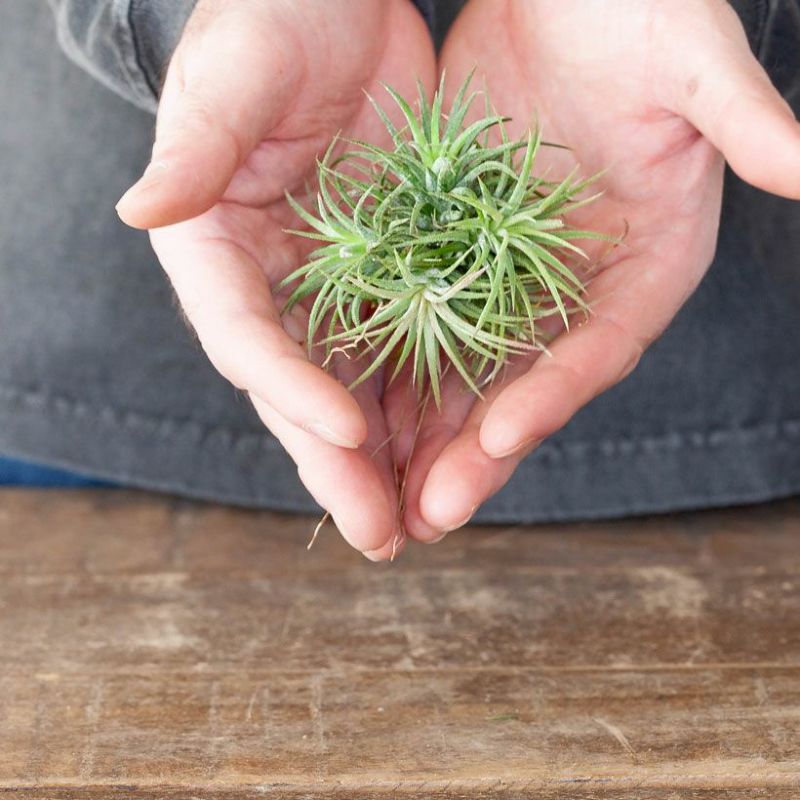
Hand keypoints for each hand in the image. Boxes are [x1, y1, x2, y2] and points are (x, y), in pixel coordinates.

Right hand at [116, 0, 435, 559]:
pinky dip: (432, 404)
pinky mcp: (398, 275)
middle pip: (306, 390)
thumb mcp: (232, 78)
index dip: (294, 388)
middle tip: (380, 536)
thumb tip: (139, 210)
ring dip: (392, 460)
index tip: (347, 430)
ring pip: (363, 388)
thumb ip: (194, 148)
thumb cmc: (268, 22)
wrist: (337, 3)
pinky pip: (415, 350)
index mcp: (222, 252)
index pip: (251, 338)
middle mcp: (277, 288)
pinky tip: (461, 450)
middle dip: (341, 466)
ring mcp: (340, 289)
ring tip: (425, 523)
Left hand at [399, 0, 799, 539]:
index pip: (600, 342)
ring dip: (424, 437)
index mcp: (646, 261)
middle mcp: (578, 288)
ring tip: (382, 499)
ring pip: (465, 372)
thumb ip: (741, 118)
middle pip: (527, 382)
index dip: (553, 390)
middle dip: (476, 451)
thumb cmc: (637, 10)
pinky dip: (390, 373)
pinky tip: (352, 417)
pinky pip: (419, 325)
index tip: (498, 432)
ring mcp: (513, 280)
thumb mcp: (690, 58)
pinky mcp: (456, 256)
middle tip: (426, 517)